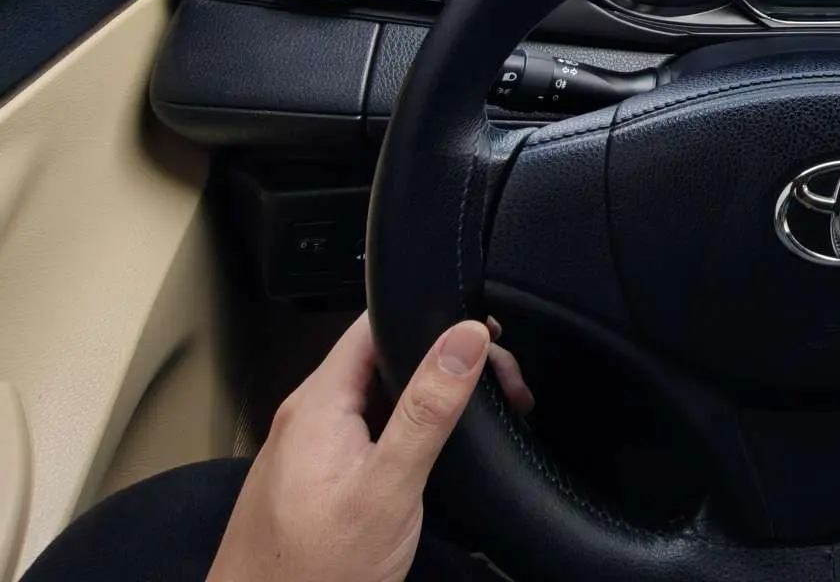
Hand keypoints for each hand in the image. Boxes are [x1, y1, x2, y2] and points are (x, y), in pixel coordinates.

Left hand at [206, 313, 531, 581]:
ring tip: (476, 420)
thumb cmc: (315, 573)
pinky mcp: (314, 479)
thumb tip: (464, 337)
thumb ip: (427, 409)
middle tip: (499, 387)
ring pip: (377, 396)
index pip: (375, 323)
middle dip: (443, 363)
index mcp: (318, 403)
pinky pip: (365, 432)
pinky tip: (433, 456)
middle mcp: (307, 416)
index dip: (432, 315)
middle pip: (382, 358)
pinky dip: (405, 431)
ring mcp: (308, 448)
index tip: (482, 332)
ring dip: (427, 399)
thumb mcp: (388, 487)